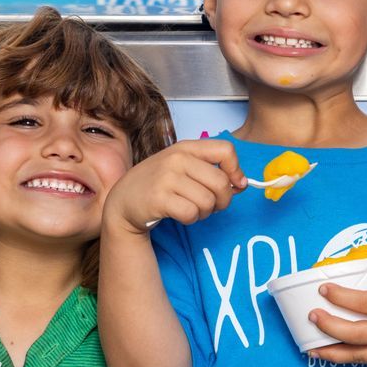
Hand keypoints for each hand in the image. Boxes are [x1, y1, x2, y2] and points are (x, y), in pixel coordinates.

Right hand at [104, 139, 246, 235]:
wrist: (123, 201)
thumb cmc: (158, 184)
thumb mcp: (182, 168)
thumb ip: (210, 171)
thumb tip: (242, 184)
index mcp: (186, 147)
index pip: (226, 150)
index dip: (236, 170)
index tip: (235, 184)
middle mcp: (176, 158)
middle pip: (221, 182)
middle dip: (223, 200)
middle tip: (211, 206)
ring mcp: (166, 177)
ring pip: (208, 201)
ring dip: (205, 212)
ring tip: (192, 209)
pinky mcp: (159, 199)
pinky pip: (192, 214)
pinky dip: (191, 219)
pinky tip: (180, 215)